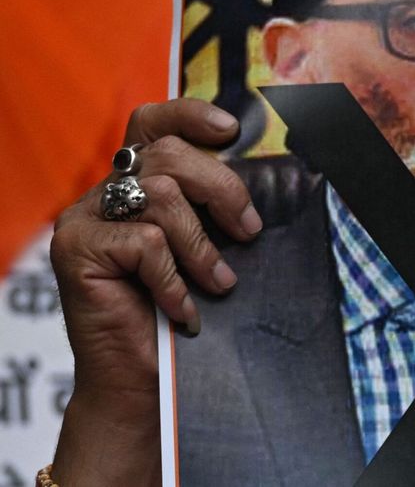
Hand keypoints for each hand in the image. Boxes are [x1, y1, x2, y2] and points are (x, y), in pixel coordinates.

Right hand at [48, 99, 259, 484]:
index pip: (152, 123)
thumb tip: (257, 181)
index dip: (189, 114)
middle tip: (249, 231)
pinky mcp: (76, 250)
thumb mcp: (201, 248)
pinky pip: (146, 243)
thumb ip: (209, 209)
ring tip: (219, 283)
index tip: (229, 130)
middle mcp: (101, 194)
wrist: (138, 381)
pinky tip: (184, 309)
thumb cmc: (177, 311)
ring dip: (202, 246)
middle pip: (168, 156)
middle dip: (222, 189)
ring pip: (161, 197)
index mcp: (131, 184)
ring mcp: (83, 220)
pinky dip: (175, 279)